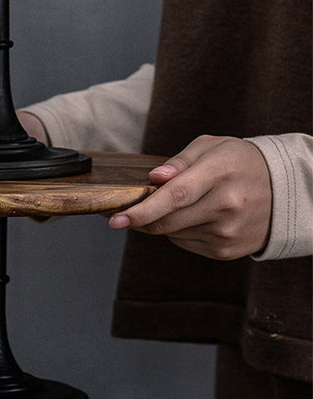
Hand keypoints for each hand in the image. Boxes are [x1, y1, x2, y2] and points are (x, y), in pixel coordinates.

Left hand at [108, 135, 271, 259]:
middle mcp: (227, 205)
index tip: (116, 219)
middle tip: (125, 214)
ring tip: (185, 204)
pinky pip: (187, 244)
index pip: (174, 196)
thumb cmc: (238, 162)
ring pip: (173, 234)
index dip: (142, 210)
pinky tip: (199, 216)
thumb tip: (154, 179)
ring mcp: (228, 232)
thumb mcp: (211, 147)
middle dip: (141, 219)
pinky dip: (181, 232)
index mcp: (220, 172)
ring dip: (165, 221)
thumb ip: (179, 162)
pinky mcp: (228, 251)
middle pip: (168, 221)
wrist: (283, 190)